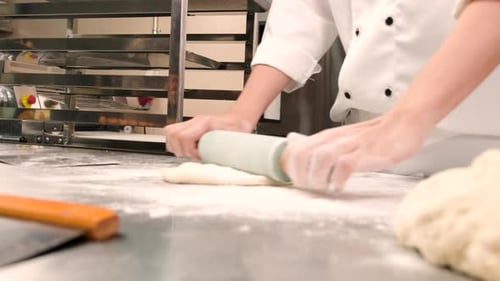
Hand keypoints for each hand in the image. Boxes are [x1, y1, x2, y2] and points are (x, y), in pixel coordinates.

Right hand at [164, 113, 254, 158]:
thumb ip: (224, 150)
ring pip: (170, 132)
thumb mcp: (234, 139)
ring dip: (176, 146)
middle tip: (192, 157)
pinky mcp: (190, 126)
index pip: (184, 136)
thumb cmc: (239, 127)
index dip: (189, 151)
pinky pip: (174, 132)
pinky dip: (176, 143)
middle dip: (180, 150)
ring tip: (189, 154)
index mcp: (206, 122)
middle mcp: (196, 121)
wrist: (240, 119)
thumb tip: (216, 164)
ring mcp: (192, 122)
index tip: (198, 157)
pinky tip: (187, 150)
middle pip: (172, 133)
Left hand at [281, 114, 427, 190]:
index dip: (291, 170)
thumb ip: (321, 147)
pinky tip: (340, 186)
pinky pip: (344, 165)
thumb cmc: (373, 137)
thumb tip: (296, 148)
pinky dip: (338, 179)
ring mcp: (349, 145)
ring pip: (319, 158)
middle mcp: (333, 139)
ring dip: (317, 178)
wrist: (402, 124)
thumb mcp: (342, 141)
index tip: (301, 183)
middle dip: (301, 176)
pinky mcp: (365, 152)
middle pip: (301, 155)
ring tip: (325, 187)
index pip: (294, 151)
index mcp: (326, 138)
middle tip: (313, 188)